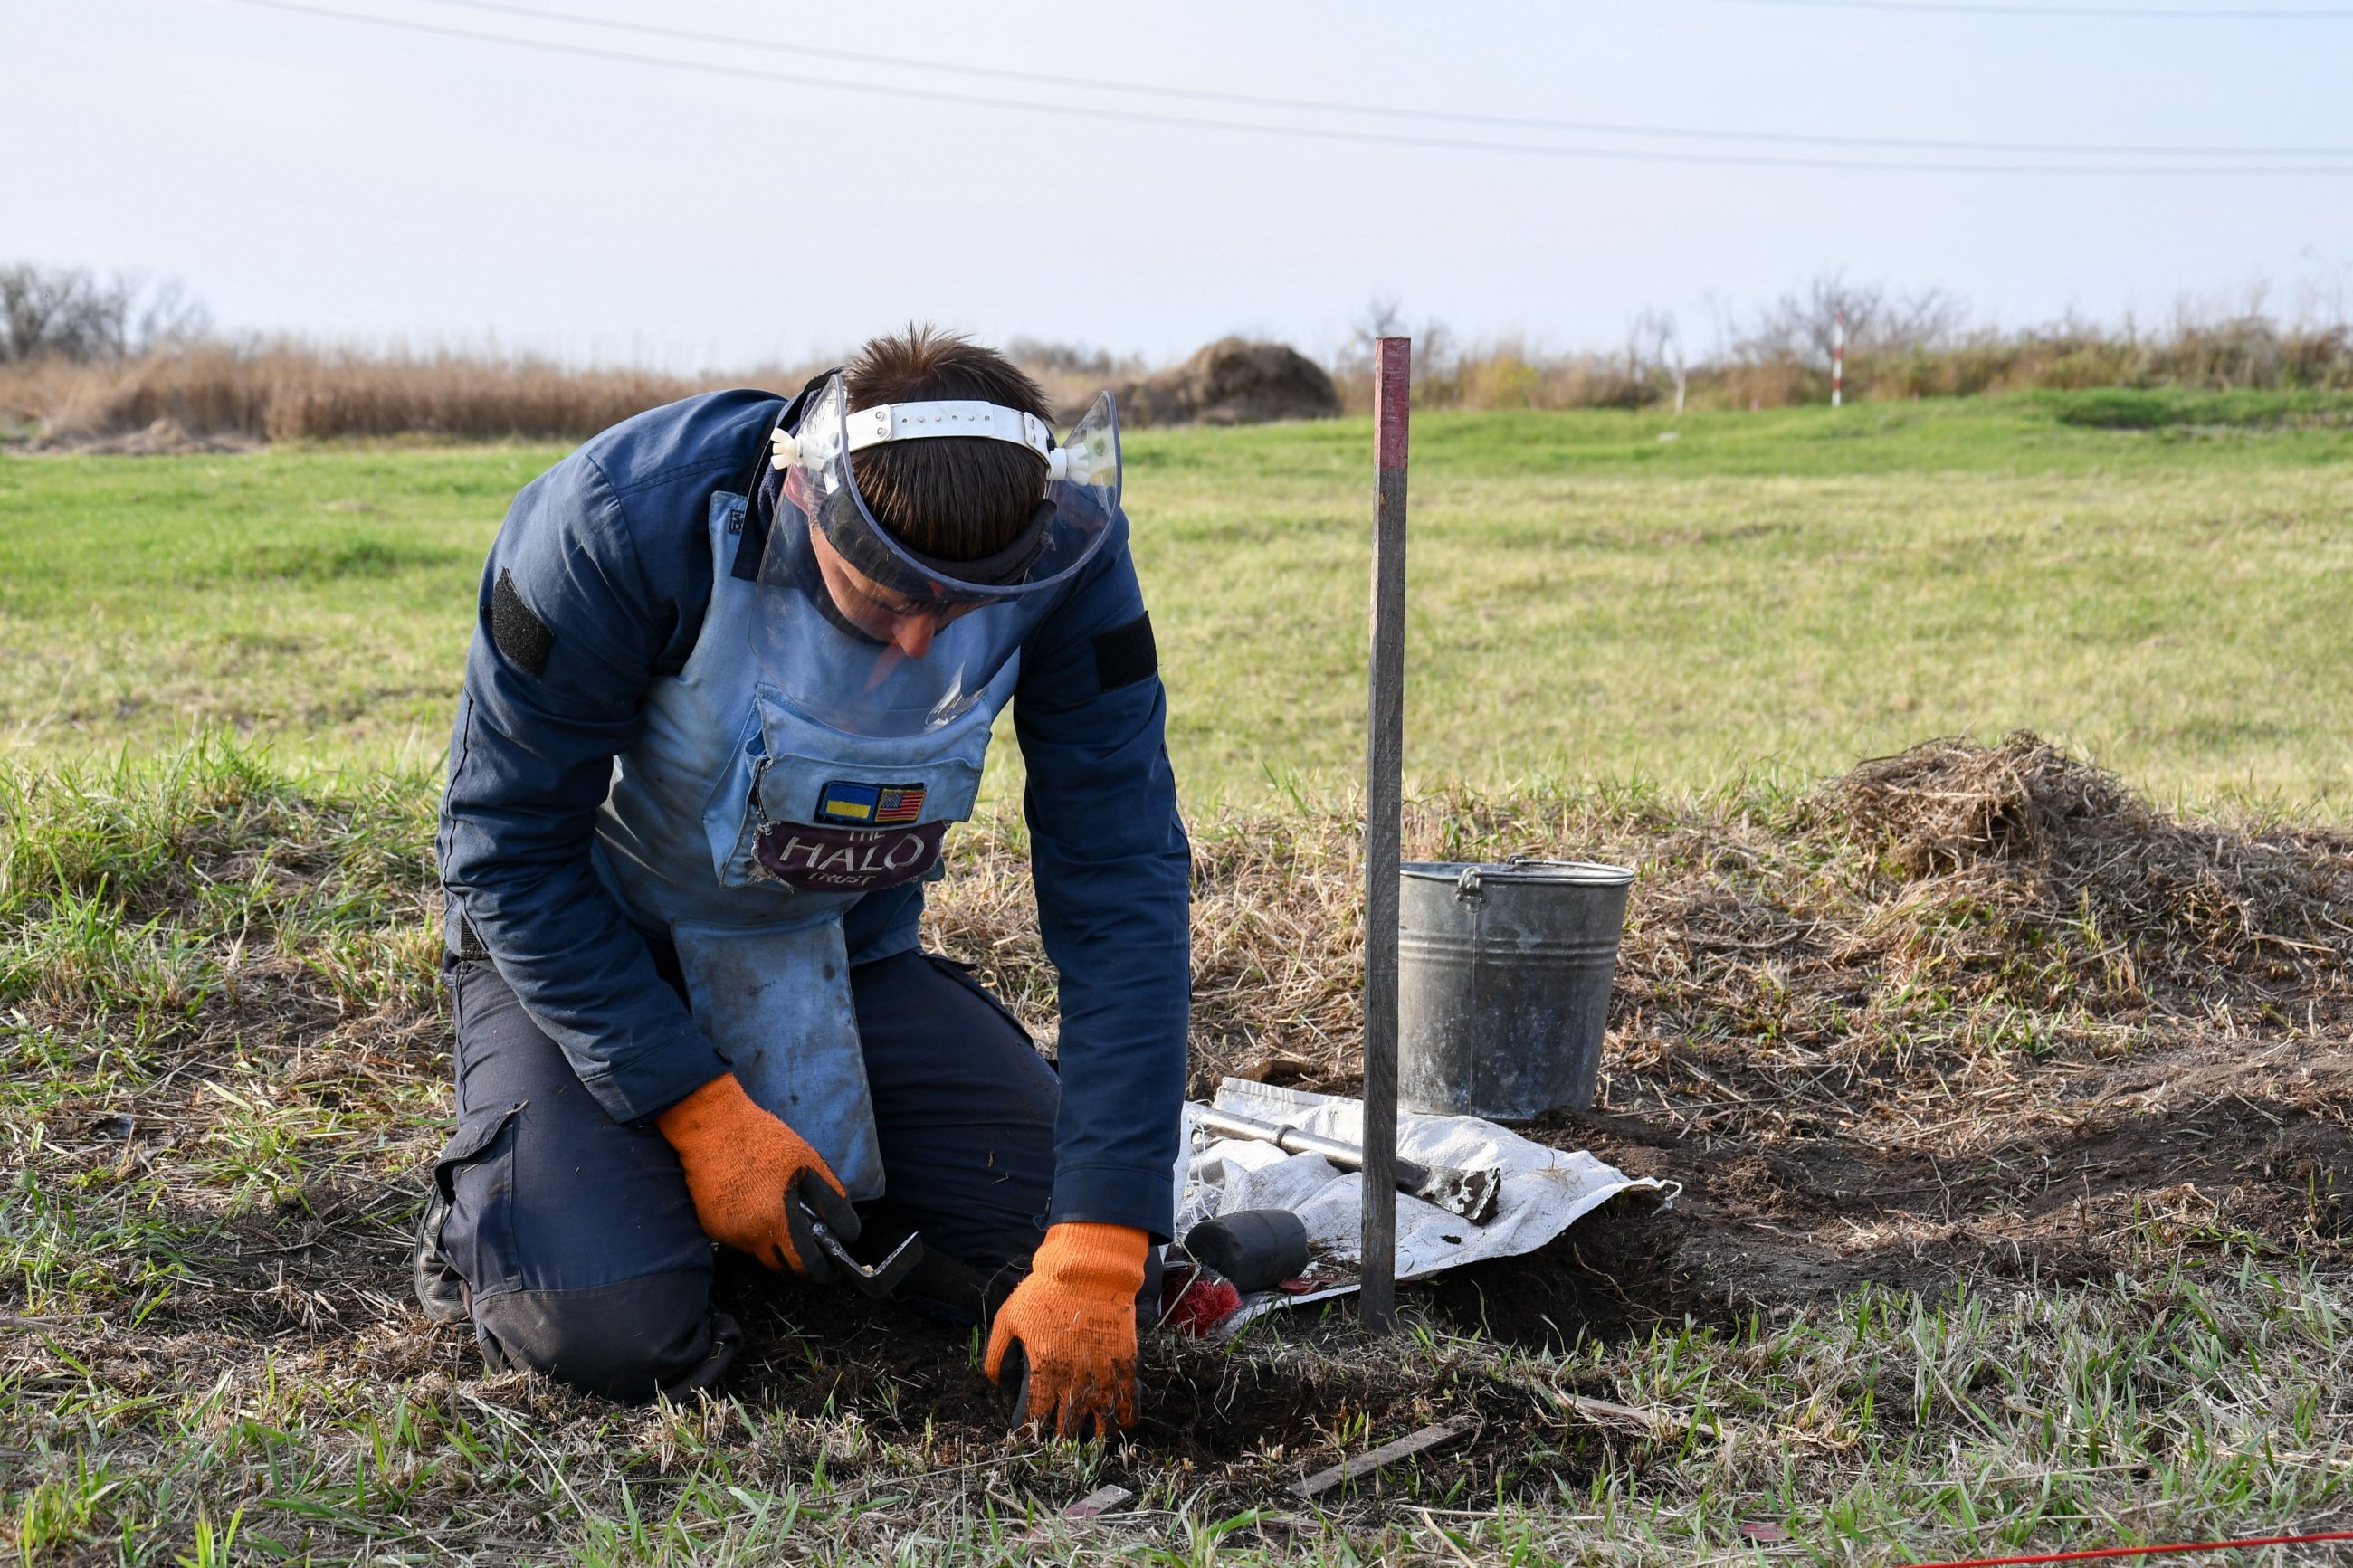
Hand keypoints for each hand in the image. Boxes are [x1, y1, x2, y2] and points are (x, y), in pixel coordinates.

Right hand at [655, 1072, 859, 1280]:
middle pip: (782, 1265)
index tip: (831, 1264)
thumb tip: (847, 1230)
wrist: (711, 1126)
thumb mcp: (808, 1161)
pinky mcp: (711, 1227)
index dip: (823, 1267)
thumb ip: (831, 1199)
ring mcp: (727, 1234)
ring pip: (760, 1253)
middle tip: (809, 1237)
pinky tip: (755, 1204)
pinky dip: (753, 1231)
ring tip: (780, 1211)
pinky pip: (741, 1240)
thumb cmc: (763, 1139)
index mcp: (776, 1220)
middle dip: (799, 1257)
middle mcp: (749, 1236)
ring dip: (775, 1243)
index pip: (805, 1265)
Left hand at [984, 1221, 1148, 1438]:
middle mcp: (1074, 1380)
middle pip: (1068, 1427)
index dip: (1030, 1436)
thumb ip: (996, 1353)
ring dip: (1097, 1438)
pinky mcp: (1124, 1361)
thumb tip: (993, 1382)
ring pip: (1101, 1420)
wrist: (1088, 1268)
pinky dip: (1127, 1418)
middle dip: (1062, 1444)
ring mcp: (1103, 1373)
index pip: (1036, 1419)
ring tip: (1093, 1447)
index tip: (1028, 1442)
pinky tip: (1124, 1426)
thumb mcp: (1008, 1318)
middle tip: (1059, 1451)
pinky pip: (1129, 1399)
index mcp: (1044, 1372)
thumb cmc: (1045, 1291)